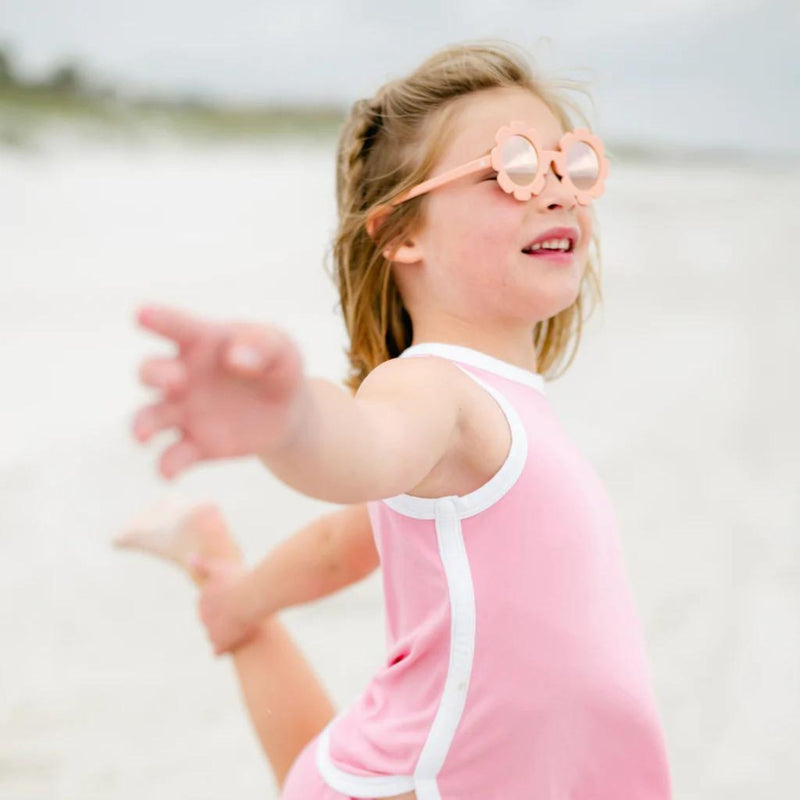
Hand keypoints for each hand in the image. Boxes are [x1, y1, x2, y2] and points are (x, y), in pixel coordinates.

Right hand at [132, 303, 308, 479]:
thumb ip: (262, 345)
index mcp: (202, 342)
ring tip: (144, 435)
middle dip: (156, 376)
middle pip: (151, 372)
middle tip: (177, 381)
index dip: (158, 319)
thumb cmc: (276, 366)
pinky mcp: (195, 445)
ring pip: (149, 418)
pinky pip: (173, 457)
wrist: (287, 410)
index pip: (177, 327)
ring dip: (143, 425)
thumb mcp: (281, 349)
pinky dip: (167, 466)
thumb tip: (236, 358)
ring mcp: (184, 412)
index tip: (141, 314)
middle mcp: (182, 376)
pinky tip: (168, 472)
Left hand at [188, 555, 260, 655]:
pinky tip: (232, 646)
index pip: (207, 604)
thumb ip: (203, 565)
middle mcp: (203, 616)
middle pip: (209, 620)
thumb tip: (189, 558)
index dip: (221, 603)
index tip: (233, 600)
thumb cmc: (237, 580)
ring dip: (223, 633)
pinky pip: (218, 650)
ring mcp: (211, 630)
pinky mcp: (222, 643)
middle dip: (221, 619)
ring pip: (213, 635)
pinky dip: (223, 649)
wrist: (250, 597)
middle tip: (238, 615)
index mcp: (202, 599)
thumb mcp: (218, 568)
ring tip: (238, 630)